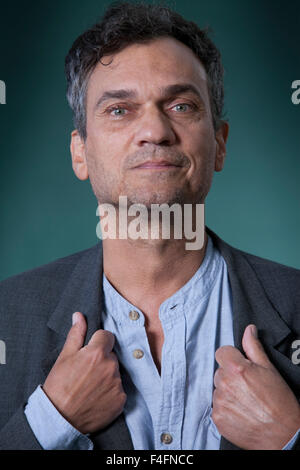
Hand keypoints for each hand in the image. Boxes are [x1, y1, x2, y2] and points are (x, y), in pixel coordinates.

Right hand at [43, 312, 126, 433]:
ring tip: (91, 386)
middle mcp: (111, 367)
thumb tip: (79, 316)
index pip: (107, 336)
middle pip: (112, 355)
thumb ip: (76, 334)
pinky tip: (97, 396)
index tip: (90, 351)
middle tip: (87, 371)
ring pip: (116, 372)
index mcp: (97, 353)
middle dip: (102, 359)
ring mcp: (117, 384)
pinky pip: (119, 389)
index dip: (98, 342)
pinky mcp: (121, 400)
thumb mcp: (64, 357)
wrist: (59, 419)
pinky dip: (111, 391)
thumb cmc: (59, 386)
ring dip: (107, 375)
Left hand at [212, 324, 299, 449]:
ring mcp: (219, 401)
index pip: (221, 352)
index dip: (232, 357)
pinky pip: (217, 405)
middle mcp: (224, 383)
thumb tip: (248, 329)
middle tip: (248, 386)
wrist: (282, 435)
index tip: (241, 366)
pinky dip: (226, 407)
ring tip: (246, 400)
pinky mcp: (217, 417)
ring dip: (228, 391)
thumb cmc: (279, 402)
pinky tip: (241, 411)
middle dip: (230, 375)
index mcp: (236, 368)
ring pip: (218, 388)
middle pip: (219, 371)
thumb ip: (253, 347)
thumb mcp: (269, 369)